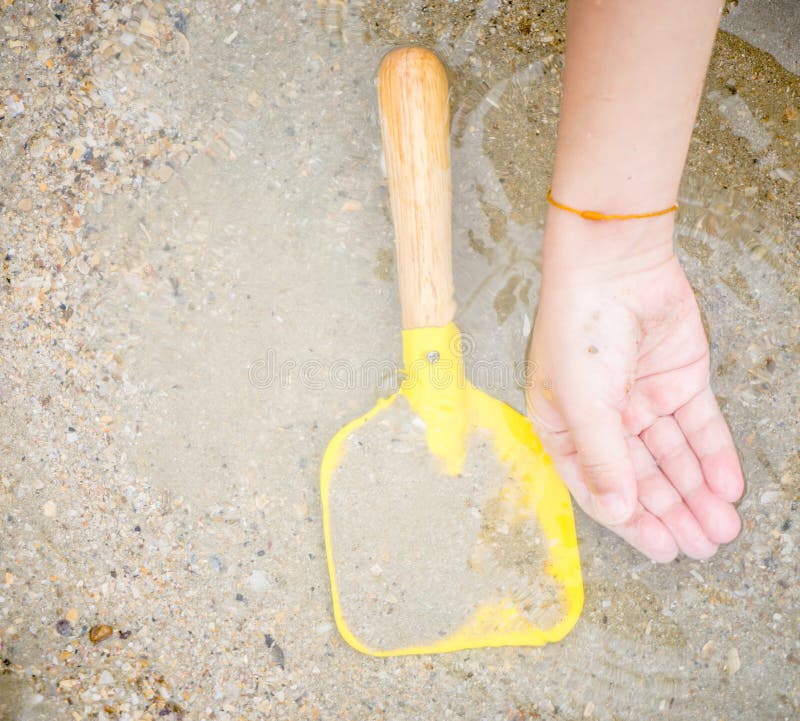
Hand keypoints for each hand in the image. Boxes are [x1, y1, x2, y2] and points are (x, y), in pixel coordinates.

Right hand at [526, 215, 743, 561]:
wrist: (614, 267)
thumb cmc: (578, 330)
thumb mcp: (582, 403)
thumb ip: (603, 458)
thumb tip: (619, 510)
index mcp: (566, 426)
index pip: (599, 484)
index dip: (629, 519)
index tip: (659, 549)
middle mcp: (605, 418)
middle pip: (642, 476)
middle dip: (672, 512)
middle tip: (701, 546)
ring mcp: (644, 399)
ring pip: (675, 457)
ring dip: (697, 492)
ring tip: (721, 526)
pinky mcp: (679, 380)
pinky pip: (700, 427)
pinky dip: (714, 455)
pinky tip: (727, 485)